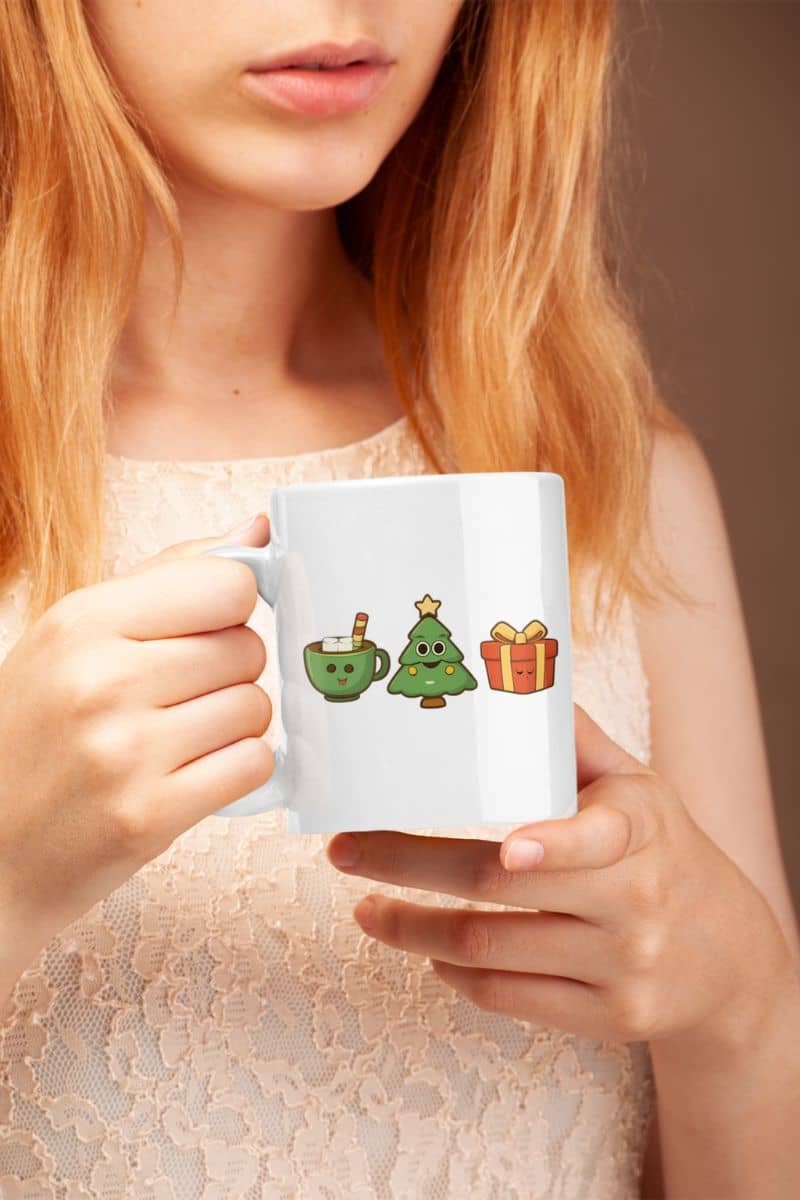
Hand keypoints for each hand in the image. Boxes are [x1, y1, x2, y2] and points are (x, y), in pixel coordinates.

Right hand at [0, 514, 273, 1001]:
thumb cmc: (36, 732)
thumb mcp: (74, 636)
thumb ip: (169, 576)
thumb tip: (256, 527)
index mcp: (81, 622)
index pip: (226, 584)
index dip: (229, 607)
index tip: (207, 627)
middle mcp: (102, 681)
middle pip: (247, 647)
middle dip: (228, 670)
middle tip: (181, 694)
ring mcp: (126, 753)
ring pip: (256, 707)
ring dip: (234, 723)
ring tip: (181, 736)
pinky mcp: (150, 816)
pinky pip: (252, 764)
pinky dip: (236, 769)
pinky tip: (193, 772)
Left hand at [326, 703, 791, 1053]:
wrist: (724, 951)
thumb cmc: (656, 845)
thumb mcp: (634, 783)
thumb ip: (572, 737)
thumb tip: (505, 674)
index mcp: (640, 827)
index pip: (597, 836)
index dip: (554, 842)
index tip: (510, 845)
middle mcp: (635, 899)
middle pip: (501, 888)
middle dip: (407, 867)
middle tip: (344, 850)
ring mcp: (624, 966)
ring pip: (490, 951)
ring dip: (411, 929)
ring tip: (366, 909)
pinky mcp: (611, 1017)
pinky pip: (510, 1000)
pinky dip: (454, 976)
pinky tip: (428, 952)